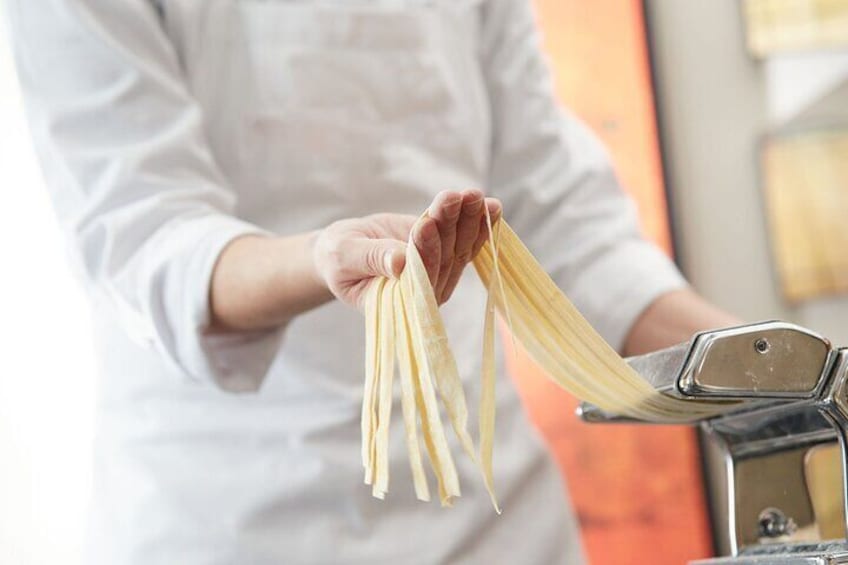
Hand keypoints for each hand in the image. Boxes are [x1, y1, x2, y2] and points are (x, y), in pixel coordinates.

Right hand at [312, 190, 500, 308]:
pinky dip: (479, 221)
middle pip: (444, 259)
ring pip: (459, 247)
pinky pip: (467, 239)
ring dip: (468, 220)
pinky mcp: (445, 254)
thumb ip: (371, 259)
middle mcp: (424, 293)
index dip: (425, 252)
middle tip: (456, 198)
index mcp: (397, 302)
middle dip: (451, 227)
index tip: (427, 222)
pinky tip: (490, 205)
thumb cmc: (338, 257)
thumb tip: (399, 263)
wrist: (346, 249)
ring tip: (472, 195)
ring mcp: (438, 274)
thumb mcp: (344, 256)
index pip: (418, 279)